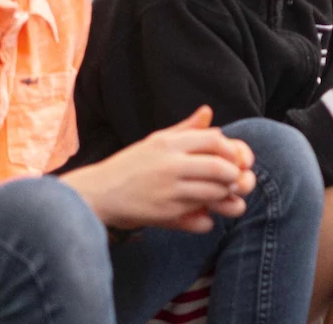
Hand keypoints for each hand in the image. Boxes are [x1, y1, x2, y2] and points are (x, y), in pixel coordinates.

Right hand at [66, 106, 255, 232]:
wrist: (99, 193)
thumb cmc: (131, 165)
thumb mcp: (156, 141)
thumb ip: (186, 129)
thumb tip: (208, 112)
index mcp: (169, 143)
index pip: (215, 141)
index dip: (232, 150)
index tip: (233, 159)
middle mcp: (170, 165)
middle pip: (220, 168)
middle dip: (233, 175)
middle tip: (233, 180)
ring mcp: (169, 191)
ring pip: (214, 194)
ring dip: (223, 196)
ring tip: (219, 196)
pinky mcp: (165, 215)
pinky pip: (202, 219)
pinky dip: (208, 219)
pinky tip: (202, 216)